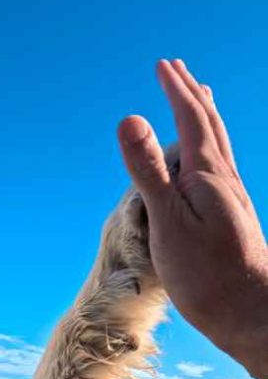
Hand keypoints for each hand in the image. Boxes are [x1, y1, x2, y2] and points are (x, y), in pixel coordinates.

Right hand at [118, 59, 267, 378]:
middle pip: (210, 124)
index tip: (161, 66)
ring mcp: (231, 198)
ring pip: (220, 145)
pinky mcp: (232, 218)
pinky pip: (220, 168)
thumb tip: (130, 119)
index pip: (190, 119)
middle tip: (178, 71)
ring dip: (206, 117)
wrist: (249, 312)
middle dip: (192, 94)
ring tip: (201, 101)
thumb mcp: (168, 221)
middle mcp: (224, 180)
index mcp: (207, 175)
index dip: (174, 91)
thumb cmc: (205, 275)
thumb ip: (149, 170)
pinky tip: (208, 163)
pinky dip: (211, 148)